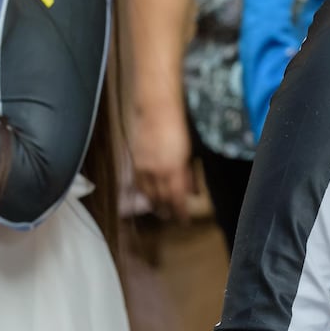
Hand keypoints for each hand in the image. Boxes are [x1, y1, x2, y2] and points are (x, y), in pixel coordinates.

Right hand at [131, 104, 195, 221]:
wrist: (157, 109)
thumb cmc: (180, 127)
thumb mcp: (191, 152)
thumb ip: (191, 174)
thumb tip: (193, 192)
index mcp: (174, 168)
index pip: (177, 198)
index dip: (181, 212)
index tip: (185, 221)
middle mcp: (157, 170)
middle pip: (161, 198)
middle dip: (168, 210)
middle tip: (173, 218)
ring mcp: (143, 166)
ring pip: (148, 192)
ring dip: (155, 204)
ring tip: (161, 211)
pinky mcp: (135, 160)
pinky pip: (138, 182)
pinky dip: (144, 192)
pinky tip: (148, 195)